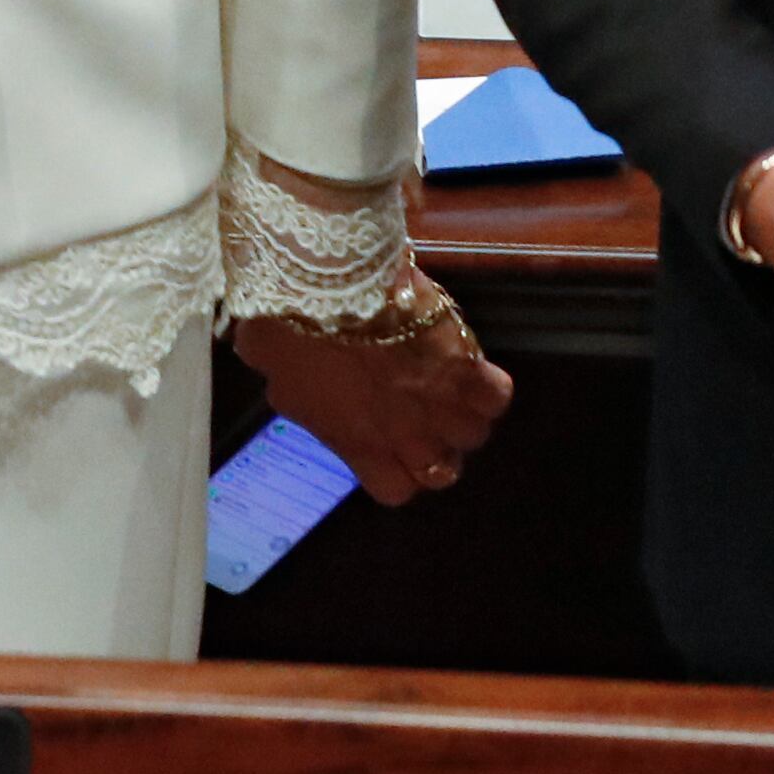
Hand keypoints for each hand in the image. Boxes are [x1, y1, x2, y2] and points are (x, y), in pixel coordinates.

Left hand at [235, 294, 515, 504]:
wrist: (327, 283)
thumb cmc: (288, 323)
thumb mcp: (276, 369)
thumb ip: (299, 393)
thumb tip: (296, 388)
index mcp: (355, 442)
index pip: (394, 490)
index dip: (394, 469)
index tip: (388, 443)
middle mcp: (404, 437)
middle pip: (442, 471)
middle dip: (433, 446)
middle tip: (420, 413)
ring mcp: (439, 407)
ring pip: (473, 435)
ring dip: (462, 414)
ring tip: (446, 386)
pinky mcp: (467, 370)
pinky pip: (497, 394)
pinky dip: (488, 384)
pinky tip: (469, 366)